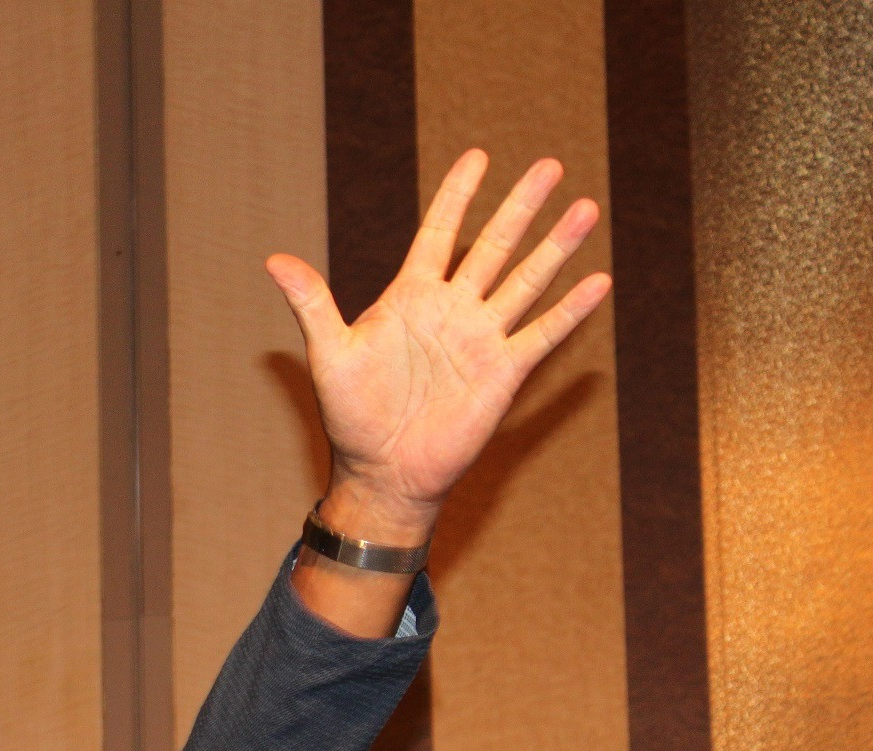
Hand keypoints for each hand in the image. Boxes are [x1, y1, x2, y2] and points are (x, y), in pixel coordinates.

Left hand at [267, 149, 611, 546]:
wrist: (383, 471)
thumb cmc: (351, 416)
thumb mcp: (329, 354)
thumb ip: (311, 303)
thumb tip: (274, 260)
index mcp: (411, 297)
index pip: (439, 233)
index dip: (457, 196)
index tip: (478, 156)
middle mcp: (452, 310)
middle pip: (493, 246)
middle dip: (521, 206)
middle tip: (550, 165)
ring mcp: (481, 339)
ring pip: (525, 281)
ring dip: (555, 246)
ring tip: (585, 206)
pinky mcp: (502, 373)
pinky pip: (541, 335)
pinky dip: (570, 311)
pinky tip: (598, 281)